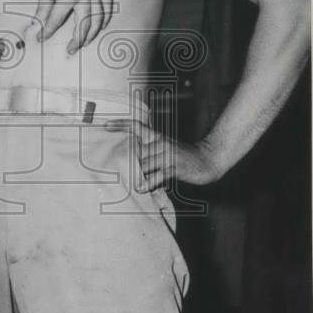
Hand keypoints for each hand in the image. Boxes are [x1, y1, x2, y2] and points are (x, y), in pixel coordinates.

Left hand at [34, 0, 113, 51]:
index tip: (40, 38)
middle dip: (77, 40)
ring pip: (100, 16)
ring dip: (94, 31)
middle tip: (69, 50)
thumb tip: (37, 25)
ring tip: (85, 42)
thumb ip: (43, 8)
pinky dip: (106, 15)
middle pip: (85, 23)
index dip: (48, 31)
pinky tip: (101, 23)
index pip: (57, 20)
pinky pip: (107, 2)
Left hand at [105, 119, 219, 190]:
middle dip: (124, 161)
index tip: (105, 125)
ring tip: (126, 183)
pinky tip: (140, 188)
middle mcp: (159, 143)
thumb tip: (130, 162)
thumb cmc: (182, 157)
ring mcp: (166, 154)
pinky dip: (148, 182)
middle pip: (135, 152)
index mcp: (156, 136)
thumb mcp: (164, 148)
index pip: (136, 126)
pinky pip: (157, 175)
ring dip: (134, 174)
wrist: (207, 160)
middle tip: (112, 170)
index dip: (120, 125)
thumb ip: (148, 152)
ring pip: (143, 164)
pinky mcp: (173, 167)